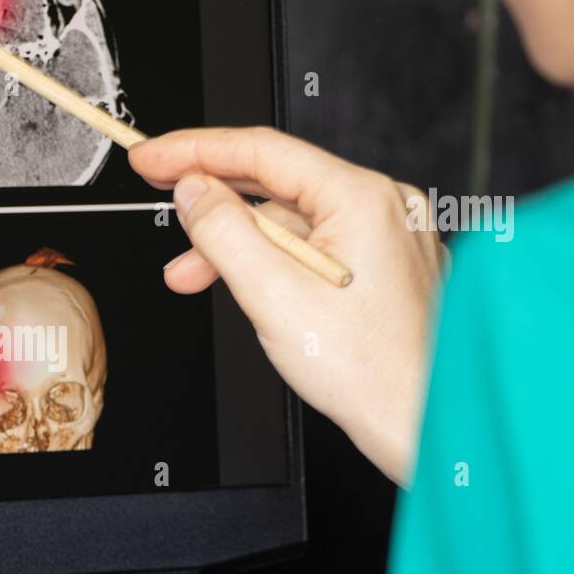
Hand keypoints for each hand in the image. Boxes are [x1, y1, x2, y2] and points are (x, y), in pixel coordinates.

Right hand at [129, 127, 444, 484]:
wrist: (420, 424)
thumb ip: (222, 232)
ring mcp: (387, 238)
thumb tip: (194, 192)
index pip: (262, 151)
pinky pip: (313, 247)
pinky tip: (243, 283)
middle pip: (275, 185)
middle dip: (210, 204)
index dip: (196, 150)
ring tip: (190, 275)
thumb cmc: (370, 371)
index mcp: (363, 199)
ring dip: (235, 243)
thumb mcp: (271, 295)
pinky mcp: (383, 269)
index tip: (153, 157)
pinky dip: (270, 261)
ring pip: (291, 222)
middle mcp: (383, 208)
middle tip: (160, 204)